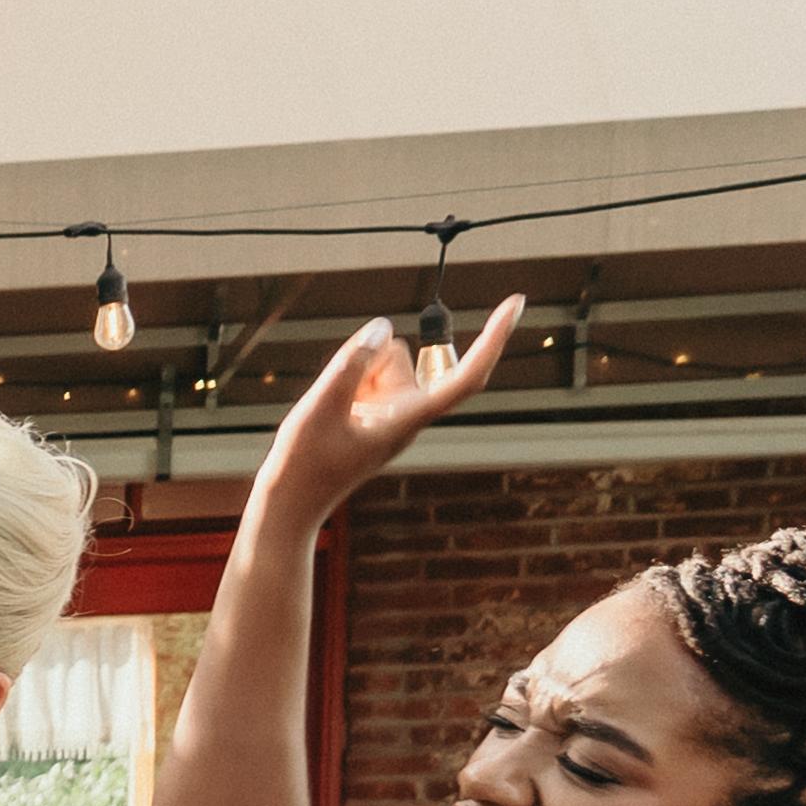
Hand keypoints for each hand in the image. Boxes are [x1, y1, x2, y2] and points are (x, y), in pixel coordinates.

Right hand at [263, 295, 522, 519]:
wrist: (288, 503)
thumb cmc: (304, 466)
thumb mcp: (320, 409)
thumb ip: (351, 365)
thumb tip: (384, 326)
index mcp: (408, 420)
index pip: (466, 377)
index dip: (493, 338)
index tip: (516, 301)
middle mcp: (408, 414)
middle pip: (401, 356)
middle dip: (366, 359)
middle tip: (334, 398)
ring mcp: (392, 412)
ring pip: (382, 359)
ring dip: (353, 369)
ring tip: (328, 409)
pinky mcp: (376, 412)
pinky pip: (367, 371)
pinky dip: (347, 378)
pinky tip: (329, 410)